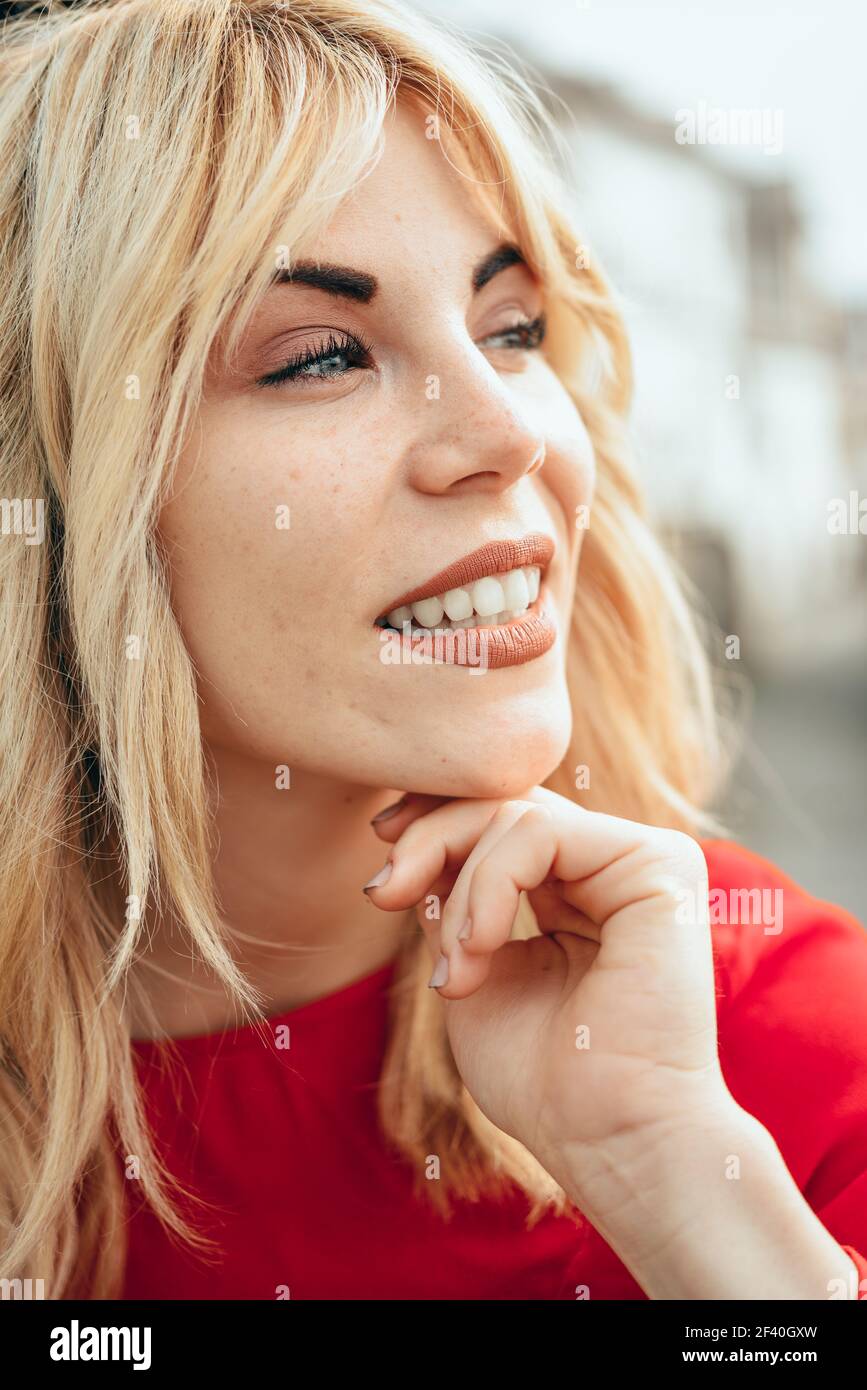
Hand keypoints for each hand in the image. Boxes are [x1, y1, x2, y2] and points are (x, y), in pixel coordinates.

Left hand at [366, 787, 736, 1207]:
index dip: (431, 823)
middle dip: (427, 836)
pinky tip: (480, 948)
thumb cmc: (545, 1082)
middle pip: (504, 801)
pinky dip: (489, 885)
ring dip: (459, 889)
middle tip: (383, 895)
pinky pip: (540, 832)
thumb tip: (410, 834)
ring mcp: (643, 858)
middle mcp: (615, 865)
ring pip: (514, 813)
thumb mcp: (472, 969)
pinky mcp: (660, 863)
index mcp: (580, 890)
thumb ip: (452, 900)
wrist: (610, 1142)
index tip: (380, 874)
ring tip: (457, 969)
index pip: (500, 819)